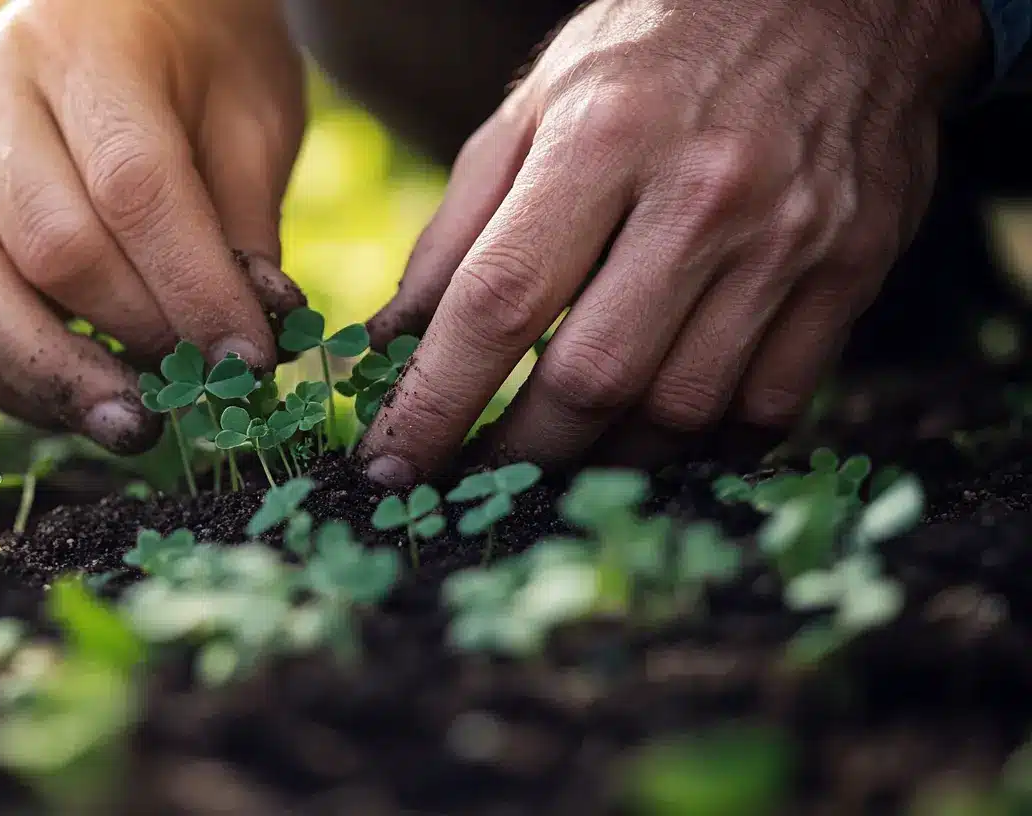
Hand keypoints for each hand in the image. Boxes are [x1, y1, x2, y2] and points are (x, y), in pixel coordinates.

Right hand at [0, 0, 304, 451]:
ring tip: (133, 424)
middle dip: (134, 338)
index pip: (133, 188)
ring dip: (54, 376)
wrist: (112, 14)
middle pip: (50, 248)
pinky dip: (10, 376)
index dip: (193, 288)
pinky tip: (79, 399)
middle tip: (200, 391)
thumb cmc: (197, 63)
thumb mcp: (249, 117)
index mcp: (78, 45)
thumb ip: (241, 227)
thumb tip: (238, 350)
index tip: (247, 358)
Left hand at [359, 0, 985, 482]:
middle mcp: (701, 195)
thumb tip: (394, 338)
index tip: (389, 466)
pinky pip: (770, 405)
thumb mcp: (539, 100)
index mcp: (603, 137)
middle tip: (479, 474)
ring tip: (563, 453)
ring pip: (680, 409)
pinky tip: (658, 436)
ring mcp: (788, 239)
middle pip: (591, 378)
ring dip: (605, 458)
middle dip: (516, 452)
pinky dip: (704, 445)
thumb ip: (461, 225)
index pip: (499, 302)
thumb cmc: (663, 41)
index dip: (434, 403)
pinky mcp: (851, 271)